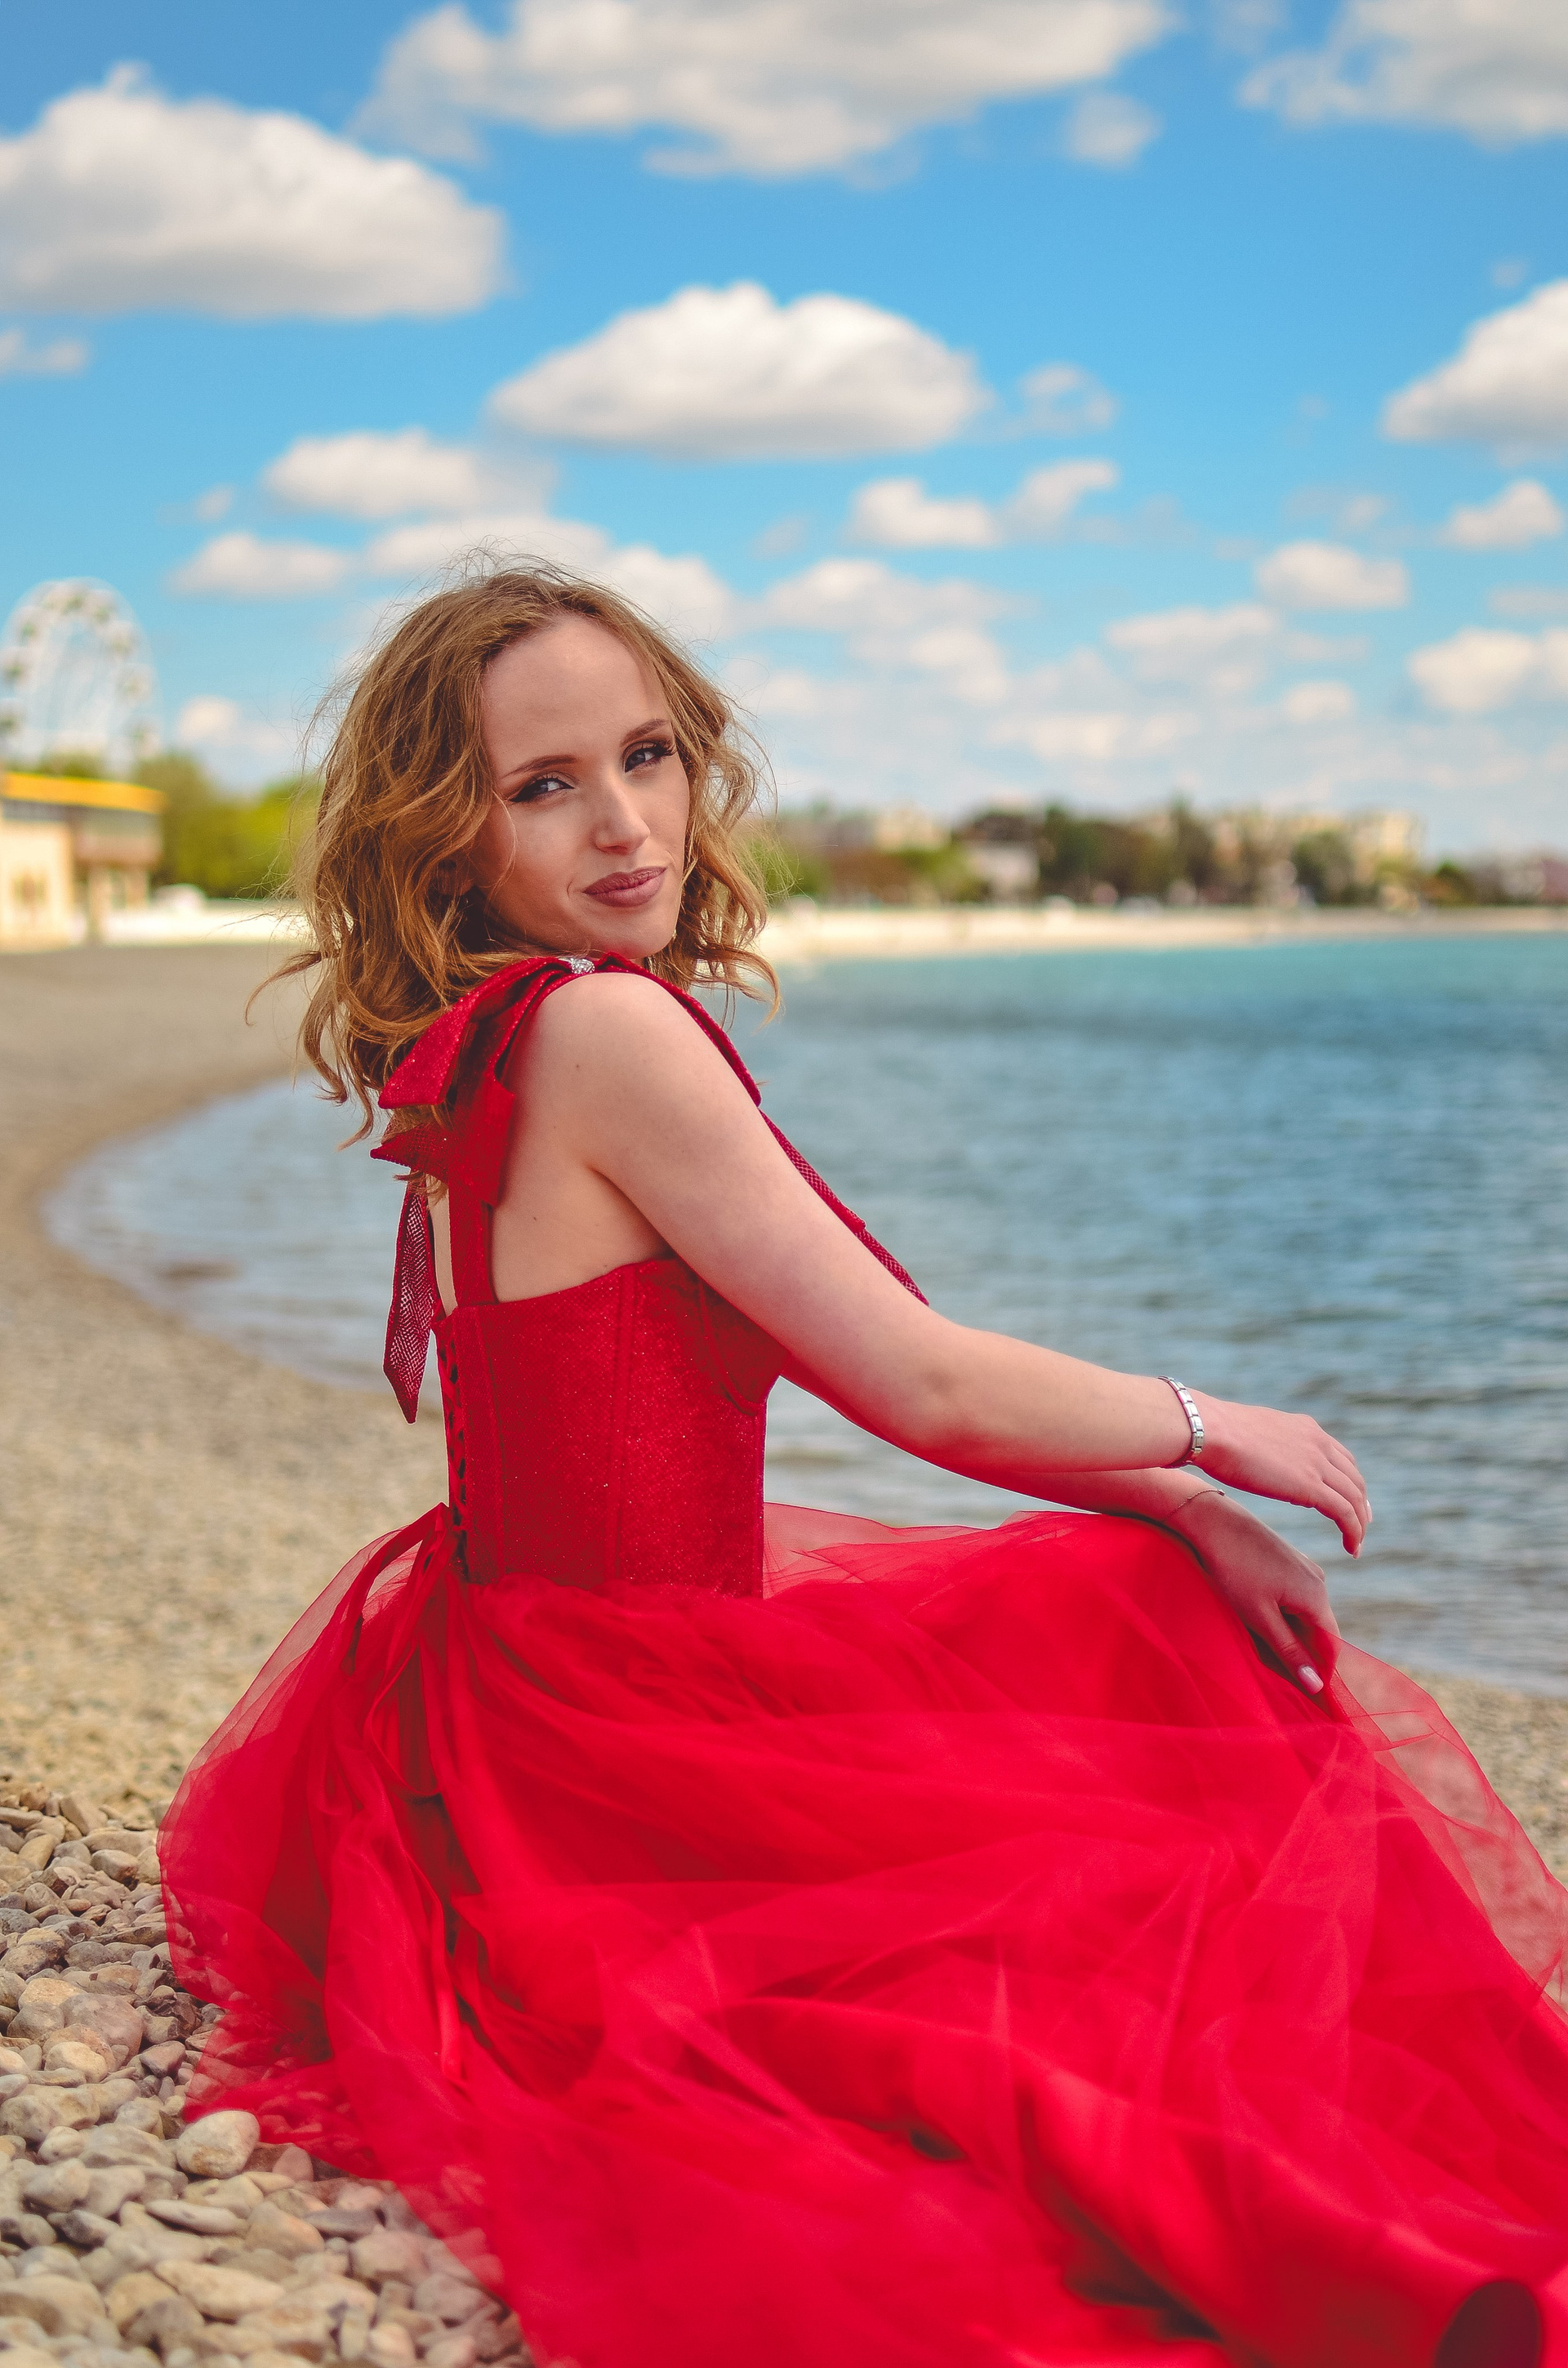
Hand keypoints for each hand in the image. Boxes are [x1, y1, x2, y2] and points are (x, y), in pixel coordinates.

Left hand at [1168, 1491, 1341, 1694]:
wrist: (1213, 1522)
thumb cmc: (1232, 1570)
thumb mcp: (1259, 1617)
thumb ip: (1289, 1651)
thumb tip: (1317, 1684)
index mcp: (1316, 1596)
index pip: (1331, 1647)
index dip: (1322, 1674)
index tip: (1312, 1700)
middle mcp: (1318, 1581)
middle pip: (1318, 1632)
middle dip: (1303, 1657)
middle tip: (1285, 1684)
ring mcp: (1304, 1569)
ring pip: (1304, 1616)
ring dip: (1290, 1638)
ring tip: (1268, 1656)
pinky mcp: (1288, 1562)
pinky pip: (1293, 1600)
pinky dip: (1283, 1618)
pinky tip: (1261, 1625)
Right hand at [1188, 1392, 1368, 1554]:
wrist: (1211, 1430)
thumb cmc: (1216, 1433)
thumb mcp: (1253, 1434)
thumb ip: (1267, 1447)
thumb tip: (1259, 1459)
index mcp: (1305, 1428)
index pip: (1341, 1456)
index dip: (1349, 1480)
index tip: (1349, 1499)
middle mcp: (1318, 1443)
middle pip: (1354, 1478)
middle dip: (1361, 1503)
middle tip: (1362, 1524)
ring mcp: (1317, 1463)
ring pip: (1354, 1498)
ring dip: (1359, 1523)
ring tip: (1357, 1543)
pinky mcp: (1310, 1486)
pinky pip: (1344, 1513)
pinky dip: (1353, 1532)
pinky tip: (1351, 1548)